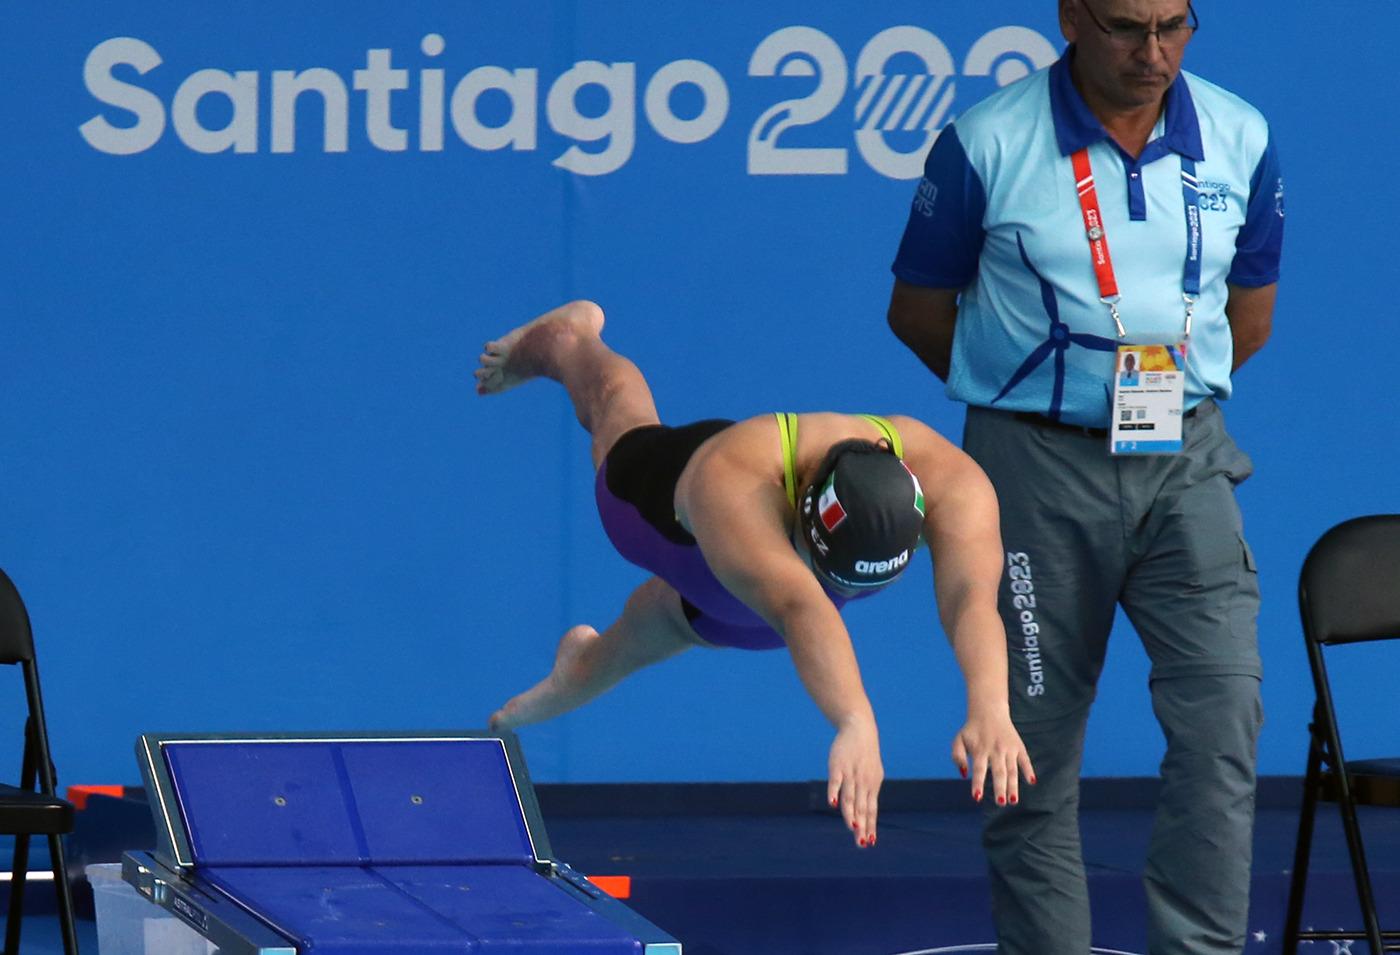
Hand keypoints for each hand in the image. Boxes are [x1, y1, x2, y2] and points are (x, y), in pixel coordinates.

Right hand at [827, 716, 882, 847]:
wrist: (860, 729)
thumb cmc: (865, 755)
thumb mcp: (872, 774)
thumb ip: (867, 794)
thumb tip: (866, 815)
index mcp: (872, 786)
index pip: (871, 810)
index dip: (870, 826)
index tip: (870, 842)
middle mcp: (863, 782)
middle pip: (862, 807)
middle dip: (862, 826)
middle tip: (862, 843)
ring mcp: (850, 773)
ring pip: (850, 797)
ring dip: (851, 814)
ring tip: (852, 828)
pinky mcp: (837, 765)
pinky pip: (835, 781)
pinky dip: (834, 792)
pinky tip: (832, 804)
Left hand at [951, 708, 1034, 806]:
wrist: (988, 710)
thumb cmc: (972, 730)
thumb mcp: (959, 739)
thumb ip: (957, 756)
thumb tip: (963, 774)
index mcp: (980, 750)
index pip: (979, 769)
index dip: (978, 783)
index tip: (976, 797)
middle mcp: (995, 750)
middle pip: (999, 772)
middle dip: (1000, 788)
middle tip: (1000, 802)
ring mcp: (1008, 749)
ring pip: (1012, 770)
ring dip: (1013, 785)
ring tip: (1013, 800)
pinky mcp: (1018, 746)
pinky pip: (1025, 760)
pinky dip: (1028, 770)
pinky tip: (1031, 781)